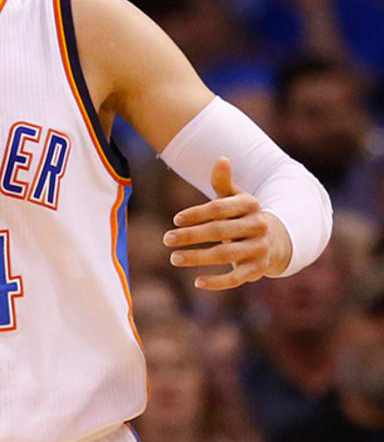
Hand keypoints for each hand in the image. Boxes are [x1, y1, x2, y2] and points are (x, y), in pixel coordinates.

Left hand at [163, 157, 281, 290]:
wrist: (275, 239)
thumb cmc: (243, 215)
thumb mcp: (235, 197)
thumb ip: (223, 182)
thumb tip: (221, 159)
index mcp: (251, 205)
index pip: (220, 208)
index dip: (197, 213)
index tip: (175, 219)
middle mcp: (258, 226)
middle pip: (220, 231)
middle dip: (191, 236)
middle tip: (166, 239)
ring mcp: (259, 249)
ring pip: (225, 254)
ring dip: (197, 258)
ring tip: (173, 258)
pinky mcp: (258, 269)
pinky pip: (236, 278)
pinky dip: (217, 282)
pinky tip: (196, 282)